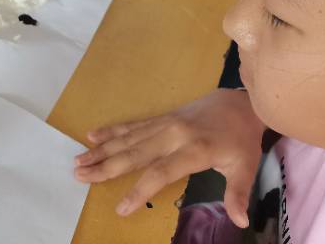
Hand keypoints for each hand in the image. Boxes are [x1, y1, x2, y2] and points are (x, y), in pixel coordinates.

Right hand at [74, 89, 264, 228]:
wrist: (238, 103)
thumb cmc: (241, 139)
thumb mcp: (245, 166)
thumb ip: (238, 193)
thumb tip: (240, 220)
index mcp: (194, 149)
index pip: (160, 172)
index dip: (140, 191)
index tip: (121, 208)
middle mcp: (173, 134)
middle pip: (134, 153)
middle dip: (105, 167)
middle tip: (79, 175)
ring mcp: (164, 124)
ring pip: (127, 138)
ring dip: (102, 149)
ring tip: (79, 159)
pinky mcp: (160, 118)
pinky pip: (132, 126)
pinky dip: (111, 131)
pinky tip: (92, 135)